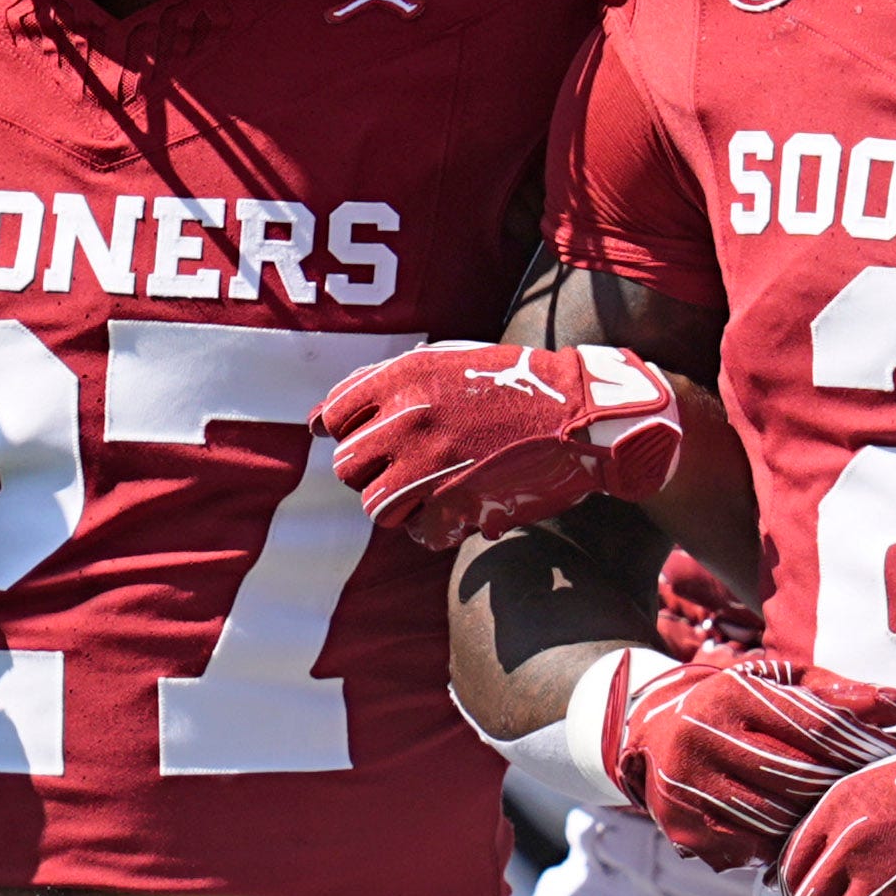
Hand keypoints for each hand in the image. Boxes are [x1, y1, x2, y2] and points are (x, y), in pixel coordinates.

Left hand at [313, 342, 684, 548]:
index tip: (378, 437)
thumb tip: (315, 418)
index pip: (334, 417)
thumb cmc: (509, 384)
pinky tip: (458, 508)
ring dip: (400, 505)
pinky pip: (419, 534)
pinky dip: (435, 528)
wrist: (580, 412)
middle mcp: (410, 419)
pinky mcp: (461, 505)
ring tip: (432, 490)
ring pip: (376, 508)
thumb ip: (377, 385)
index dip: (351, 432)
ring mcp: (434, 466)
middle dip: (371, 473)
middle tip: (405, 468)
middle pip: (347, 468)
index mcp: (403, 377)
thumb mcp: (442, 362)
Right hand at [606, 649, 895, 875]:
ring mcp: (688, 788)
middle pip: (799, 777)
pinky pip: (751, 848)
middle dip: (842, 786)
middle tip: (876, 795)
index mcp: (731, 694)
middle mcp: (702, 738)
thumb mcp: (782, 683)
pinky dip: (779, 844)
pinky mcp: (683, 827)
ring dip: (813, 819)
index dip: (861, 745)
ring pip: (777, 818)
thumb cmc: (735, 703)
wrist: (648, 730)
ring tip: (839, 815)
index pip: (814, 726)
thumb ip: (843, 695)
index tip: (895, 758)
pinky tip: (795, 833)